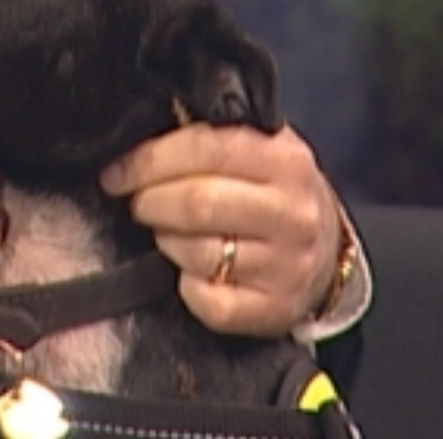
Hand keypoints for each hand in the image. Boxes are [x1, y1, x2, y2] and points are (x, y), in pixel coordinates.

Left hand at [100, 123, 338, 336]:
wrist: (326, 253)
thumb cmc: (273, 193)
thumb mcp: (259, 149)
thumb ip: (209, 137)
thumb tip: (140, 133)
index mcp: (285, 160)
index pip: (206, 148)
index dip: (149, 160)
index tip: (116, 172)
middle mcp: (292, 213)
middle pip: (197, 203)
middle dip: (150, 201)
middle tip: (136, 201)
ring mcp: (285, 265)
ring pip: (197, 253)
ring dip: (166, 240)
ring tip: (167, 231)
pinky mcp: (273, 309)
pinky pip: (206, 301)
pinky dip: (187, 286)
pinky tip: (192, 271)